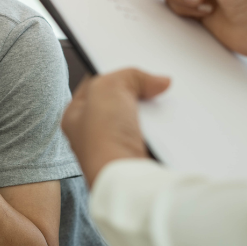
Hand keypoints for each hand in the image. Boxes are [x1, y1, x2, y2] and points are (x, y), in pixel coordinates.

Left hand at [61, 69, 169, 187]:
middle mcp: (92, 135)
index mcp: (74, 117)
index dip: (114, 71)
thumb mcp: (109, 87)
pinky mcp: (138, 159)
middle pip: (119, 102)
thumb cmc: (105, 138)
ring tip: (166, 101)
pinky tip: (172, 125)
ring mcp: (116, 149)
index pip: (94, 85)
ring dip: (153, 113)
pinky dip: (164, 131)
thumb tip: (159, 81)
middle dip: (137, 93)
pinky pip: (154, 138)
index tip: (133, 64)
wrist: (127, 181)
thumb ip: (130, 74)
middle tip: (154, 83)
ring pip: (139, 120)